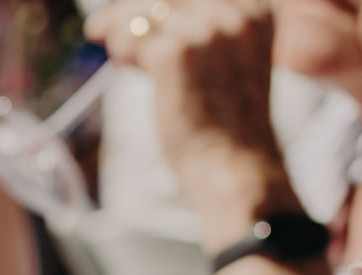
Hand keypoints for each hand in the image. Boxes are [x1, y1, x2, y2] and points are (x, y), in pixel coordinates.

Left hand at [87, 0, 294, 241]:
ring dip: (122, 29)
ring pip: (148, 13)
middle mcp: (238, 10)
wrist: (235, 170)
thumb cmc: (228, 130)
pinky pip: (135, 38)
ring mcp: (209, 29)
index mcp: (257, 9)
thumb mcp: (226, 66)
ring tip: (114, 51)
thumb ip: (201, 35)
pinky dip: (122, 48)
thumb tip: (146, 20)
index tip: (134, 13)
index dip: (160, 3)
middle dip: (131, 10)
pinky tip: (121, 62)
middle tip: (103, 26)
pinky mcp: (179, 53)